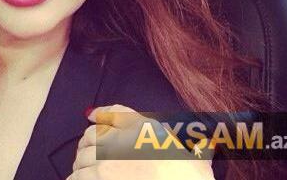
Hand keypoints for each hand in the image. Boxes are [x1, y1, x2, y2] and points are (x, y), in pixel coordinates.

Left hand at [66, 104, 214, 179]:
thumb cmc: (188, 179)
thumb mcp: (199, 161)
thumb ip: (200, 147)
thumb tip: (209, 143)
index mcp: (145, 130)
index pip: (115, 113)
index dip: (102, 113)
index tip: (93, 115)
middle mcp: (123, 140)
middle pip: (92, 135)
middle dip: (88, 144)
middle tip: (87, 153)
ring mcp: (107, 160)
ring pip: (82, 157)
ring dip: (81, 164)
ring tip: (83, 171)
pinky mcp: (98, 178)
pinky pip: (78, 176)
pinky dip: (77, 179)